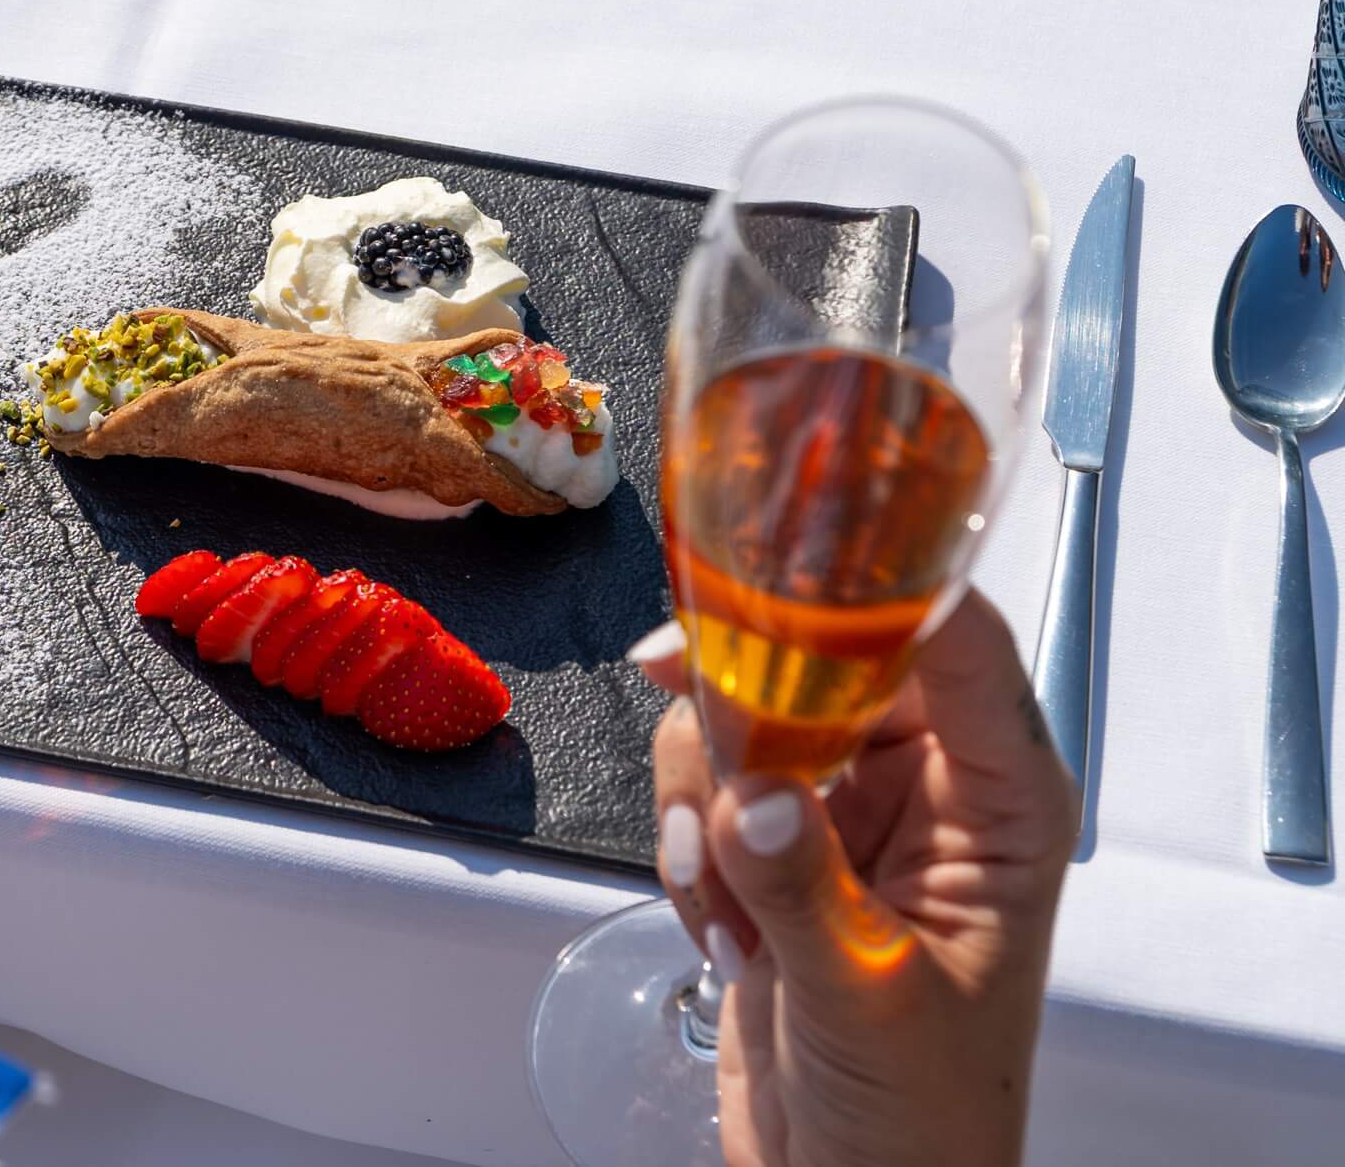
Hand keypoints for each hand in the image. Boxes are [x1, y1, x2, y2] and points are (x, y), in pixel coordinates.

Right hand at [634, 591, 1076, 1166]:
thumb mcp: (867, 1002)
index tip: (777, 572)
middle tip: (700, 740)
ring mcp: (846, 808)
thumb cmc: (922, 1118)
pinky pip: (705, 777)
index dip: (873, 588)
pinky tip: (717, 924)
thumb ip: (803, 891)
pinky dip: (685, 839)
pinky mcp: (779, 841)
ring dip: (702, 791)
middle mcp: (927, 784)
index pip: (954, 639)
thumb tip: (751, 796)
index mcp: (999, 799)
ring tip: (719, 895)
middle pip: (825, 655)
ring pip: (745, 709)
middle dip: (744, 699)